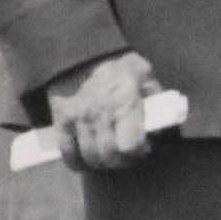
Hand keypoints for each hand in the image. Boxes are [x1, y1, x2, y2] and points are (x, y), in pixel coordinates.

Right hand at [43, 50, 165, 171]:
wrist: (86, 56)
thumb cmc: (123, 69)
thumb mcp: (148, 79)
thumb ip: (157, 103)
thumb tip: (160, 127)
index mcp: (124, 103)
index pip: (130, 145)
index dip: (140, 151)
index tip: (145, 146)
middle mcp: (99, 113)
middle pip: (109, 156)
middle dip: (122, 161)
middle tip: (128, 156)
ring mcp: (77, 118)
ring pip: (89, 157)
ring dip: (102, 163)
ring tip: (110, 157)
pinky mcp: (61, 120)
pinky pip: (66, 151)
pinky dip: (76, 162)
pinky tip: (87, 162)